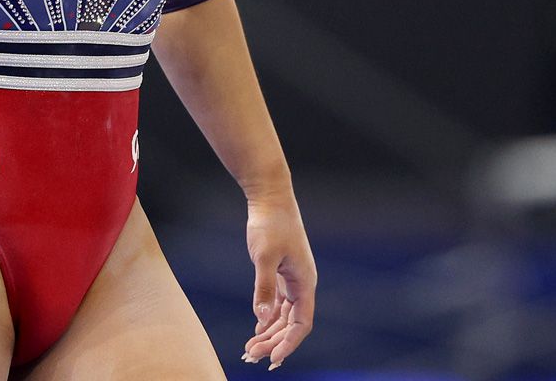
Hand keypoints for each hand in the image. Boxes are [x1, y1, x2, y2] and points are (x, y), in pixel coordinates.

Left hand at [241, 196, 315, 369]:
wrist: (270, 198)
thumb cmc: (270, 224)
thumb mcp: (264, 256)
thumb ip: (264, 287)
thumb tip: (261, 318)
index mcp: (305, 282)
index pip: (302, 323)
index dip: (289, 343)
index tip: (273, 358)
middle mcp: (302, 283)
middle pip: (292, 323)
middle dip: (274, 341)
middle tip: (251, 356)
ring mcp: (292, 278)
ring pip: (284, 314)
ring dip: (269, 332)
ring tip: (250, 349)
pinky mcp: (282, 271)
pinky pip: (278, 302)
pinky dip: (268, 317)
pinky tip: (257, 329)